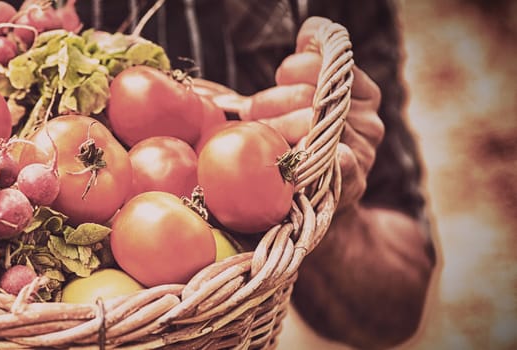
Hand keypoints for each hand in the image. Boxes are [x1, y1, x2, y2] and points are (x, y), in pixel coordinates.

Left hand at [238, 17, 383, 210]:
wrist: (312, 205)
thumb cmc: (297, 145)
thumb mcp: (296, 103)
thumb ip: (302, 70)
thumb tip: (310, 30)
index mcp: (359, 89)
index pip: (333, 58)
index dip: (301, 62)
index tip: (281, 74)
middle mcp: (367, 115)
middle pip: (315, 90)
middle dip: (271, 100)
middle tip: (250, 114)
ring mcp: (364, 148)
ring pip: (315, 122)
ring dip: (276, 129)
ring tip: (259, 137)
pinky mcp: (354, 180)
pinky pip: (344, 162)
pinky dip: (331, 157)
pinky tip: (318, 155)